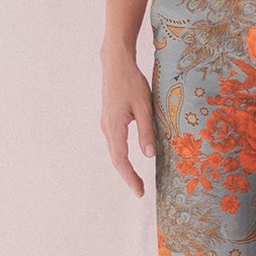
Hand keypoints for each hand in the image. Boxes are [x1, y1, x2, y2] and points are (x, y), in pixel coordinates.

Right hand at [100, 50, 156, 195]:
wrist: (116, 64)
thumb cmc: (132, 82)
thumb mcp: (144, 107)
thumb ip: (146, 132)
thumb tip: (149, 156)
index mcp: (115, 127)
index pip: (121, 160)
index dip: (130, 178)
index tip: (140, 192)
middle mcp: (107, 128)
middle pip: (116, 159)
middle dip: (128, 176)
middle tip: (140, 191)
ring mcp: (106, 124)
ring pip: (114, 151)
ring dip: (124, 167)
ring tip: (136, 180)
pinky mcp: (109, 119)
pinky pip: (115, 143)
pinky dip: (121, 155)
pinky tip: (129, 160)